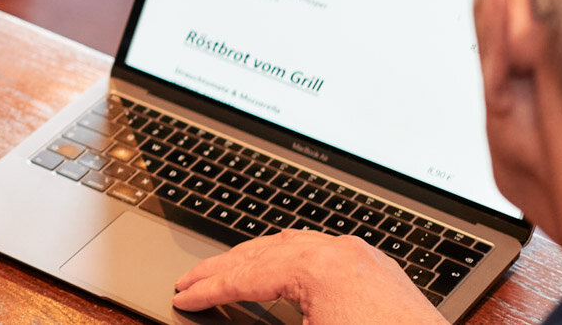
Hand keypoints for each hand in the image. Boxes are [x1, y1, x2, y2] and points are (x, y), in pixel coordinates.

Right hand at [172, 230, 443, 324]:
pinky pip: (322, 251)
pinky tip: (279, 269)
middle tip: (190, 281)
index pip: (245, 275)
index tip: (182, 297)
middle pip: (262, 252)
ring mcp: (362, 256)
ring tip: (225, 272)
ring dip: (254, 258)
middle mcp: (339, 251)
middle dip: (221, 268)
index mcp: (317, 267)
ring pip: (291, 244)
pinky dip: (288, 258)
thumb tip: (229, 318)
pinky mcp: (378, 268)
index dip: (208, 289)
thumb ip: (262, 322)